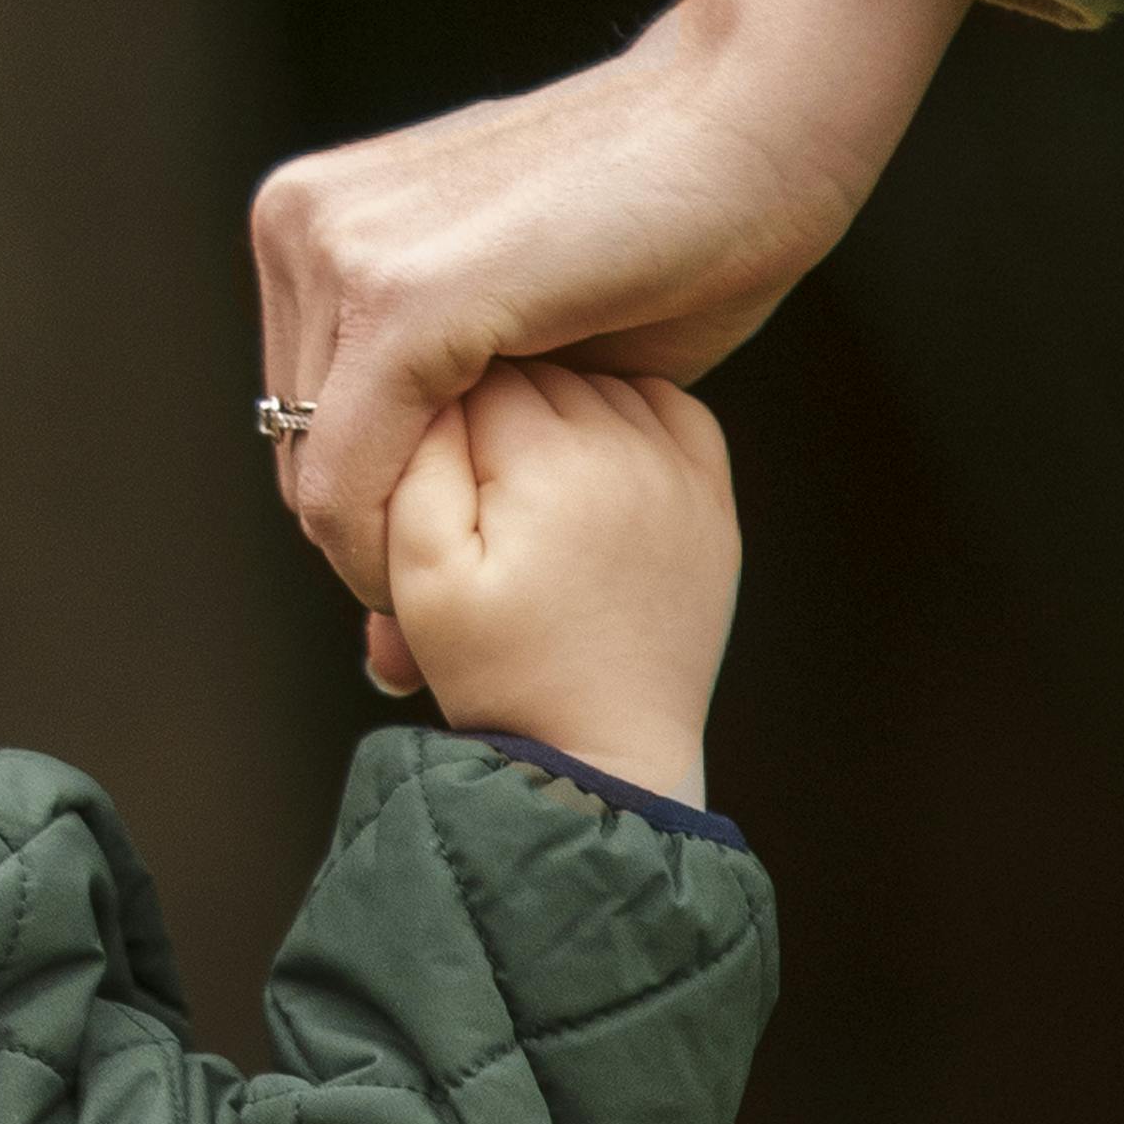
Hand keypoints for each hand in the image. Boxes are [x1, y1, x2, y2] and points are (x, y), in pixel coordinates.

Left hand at [250, 0, 972, 605]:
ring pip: (317, 479)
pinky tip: (474, 580)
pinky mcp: (398, 300)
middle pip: (297, 454)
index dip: (373, 519)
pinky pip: (351, 480)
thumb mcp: (523, 353)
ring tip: (494, 586)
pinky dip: (397, 553)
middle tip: (467, 607)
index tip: (443, 592)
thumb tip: (377, 637)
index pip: (296, 421)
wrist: (755, 126)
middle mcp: (298, 223)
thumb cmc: (667, 238)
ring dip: (401, 554)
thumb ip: (446, 442)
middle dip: (384, 542)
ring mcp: (336, 252)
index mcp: (311, 219)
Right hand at [379, 362, 739, 804]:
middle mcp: (627, 446)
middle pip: (533, 368)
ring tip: (523, 483)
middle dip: (489, 410)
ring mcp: (680, 470)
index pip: (467, 368)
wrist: (604, 756)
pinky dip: (623, 415)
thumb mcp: (418, 574)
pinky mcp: (712, 499)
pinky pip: (665, 409)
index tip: (426, 464)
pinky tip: (588, 462)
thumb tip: (428, 384)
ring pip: (595, 379)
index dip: (431, 411)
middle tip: (471, 487)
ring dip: (554, 408)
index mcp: (550, 458)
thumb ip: (411, 463)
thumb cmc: (500, 673)